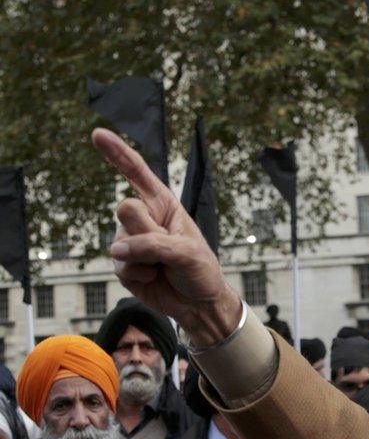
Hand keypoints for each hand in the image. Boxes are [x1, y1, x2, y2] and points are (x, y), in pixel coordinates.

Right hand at [92, 129, 241, 346]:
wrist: (198, 304)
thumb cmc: (200, 271)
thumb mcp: (188, 252)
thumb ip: (154, 244)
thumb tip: (117, 250)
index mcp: (163, 204)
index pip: (137, 174)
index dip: (117, 154)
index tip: (97, 134)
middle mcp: (143, 219)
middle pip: (125, 208)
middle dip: (147, 230)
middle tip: (169, 248)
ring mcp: (130, 241)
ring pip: (122, 242)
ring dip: (147, 258)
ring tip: (165, 266)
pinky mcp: (123, 265)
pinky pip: (121, 265)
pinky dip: (139, 274)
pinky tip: (154, 277)